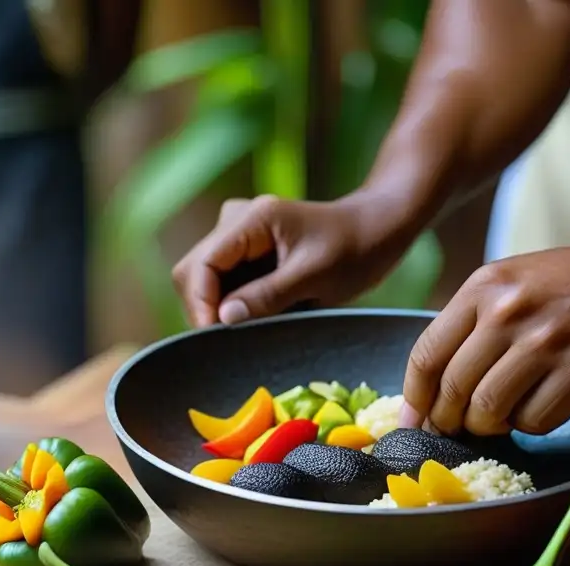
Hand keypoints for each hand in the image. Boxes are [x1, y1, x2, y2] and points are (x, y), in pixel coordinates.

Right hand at [172, 194, 400, 326]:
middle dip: (207, 309)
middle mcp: (235, 222)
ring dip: (222, 309)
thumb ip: (267, 296)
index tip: (216, 337)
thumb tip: (223, 318)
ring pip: (205, 282)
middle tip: (233, 341)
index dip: (201, 304)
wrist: (375, 230)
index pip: (201, 265)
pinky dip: (235, 305)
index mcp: (251, 220)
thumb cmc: (354, 249)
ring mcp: (237, 236)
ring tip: (256, 326)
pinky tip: (262, 315)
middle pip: (194, 273)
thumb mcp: (314, 276)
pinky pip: (225, 284)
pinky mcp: (245, 252)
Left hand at [399, 243, 569, 435]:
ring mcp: (543, 342)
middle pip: (453, 390)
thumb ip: (470, 322)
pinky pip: (534, 420)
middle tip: (454, 430)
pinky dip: (530, 425)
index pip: (426, 355)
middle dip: (447, 421)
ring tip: (497, 421)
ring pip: (488, 411)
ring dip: (487, 427)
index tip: (412, 422)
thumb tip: (431, 385)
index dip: (414, 398)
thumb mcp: (510, 282)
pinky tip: (538, 409)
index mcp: (482, 287)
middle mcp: (507, 312)